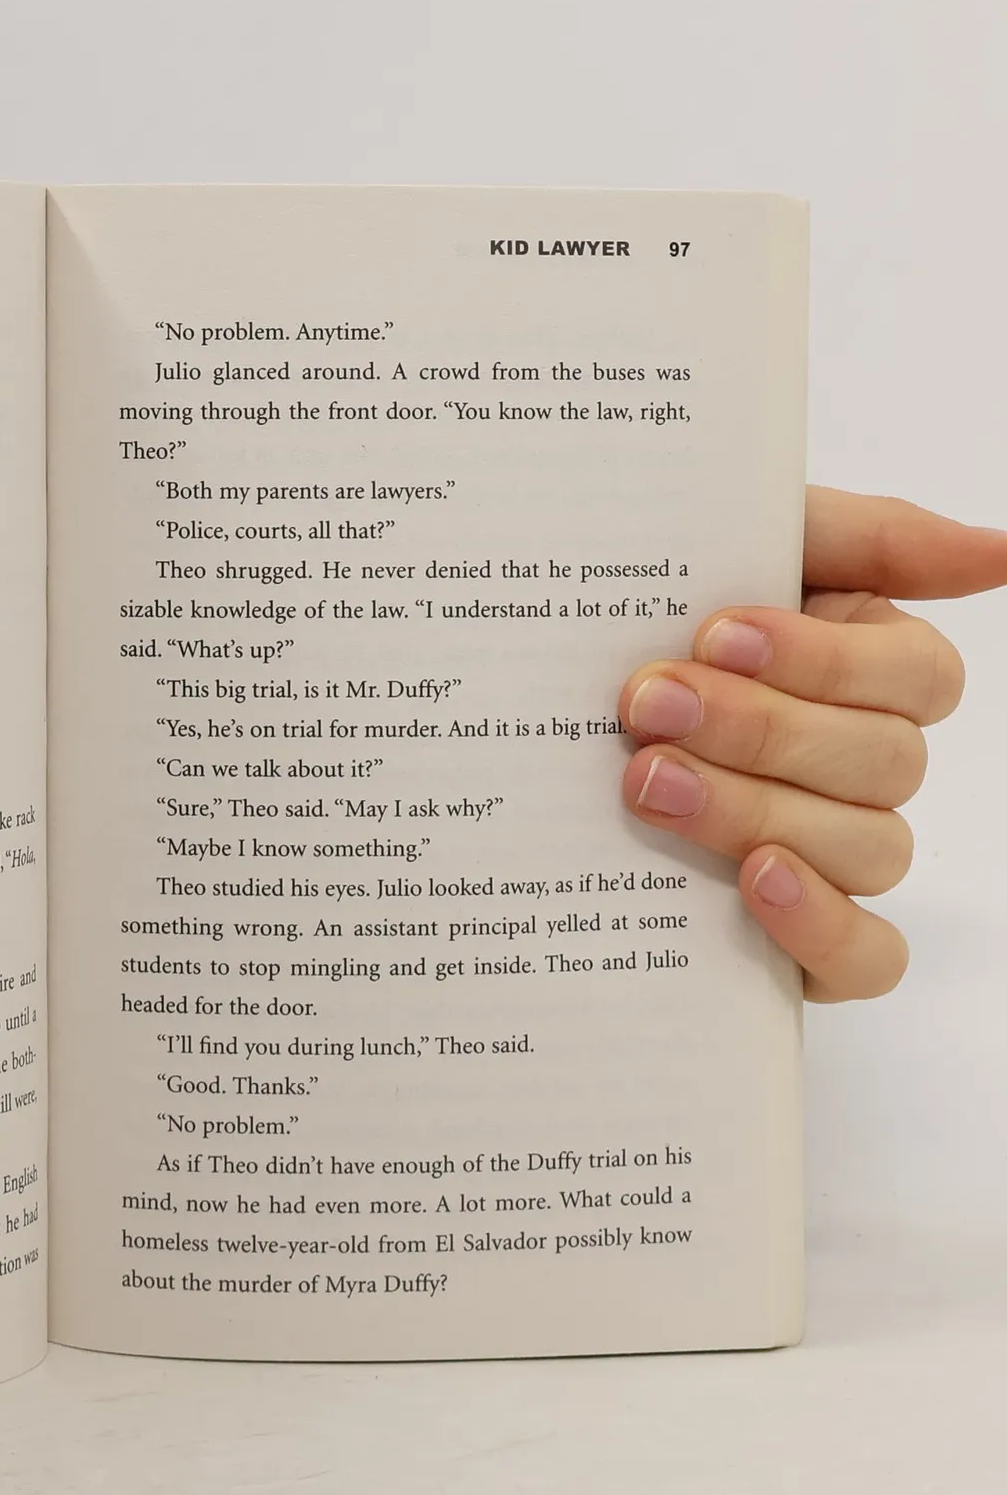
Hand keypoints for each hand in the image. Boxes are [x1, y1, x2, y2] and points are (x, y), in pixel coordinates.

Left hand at [619, 487, 1006, 1001]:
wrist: (535, 704)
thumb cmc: (651, 616)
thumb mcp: (740, 546)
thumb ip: (867, 536)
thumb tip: (998, 553)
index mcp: (872, 673)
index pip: (917, 677)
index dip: (825, 661)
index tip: (713, 634)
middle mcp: (867, 769)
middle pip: (882, 763)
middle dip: (760, 729)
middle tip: (649, 704)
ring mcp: (840, 857)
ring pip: (866, 849)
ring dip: (754, 809)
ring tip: (645, 780)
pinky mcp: (803, 940)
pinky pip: (865, 957)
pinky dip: (822, 923)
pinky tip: (753, 879)